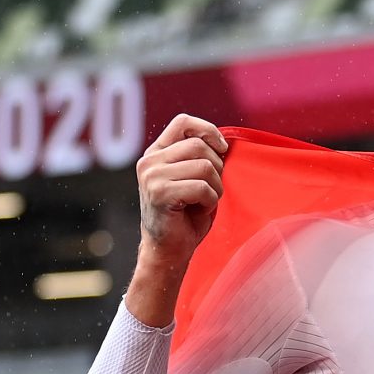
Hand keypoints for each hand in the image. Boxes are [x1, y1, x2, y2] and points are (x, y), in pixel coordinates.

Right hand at [136, 114, 228, 266]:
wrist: (169, 250)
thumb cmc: (187, 216)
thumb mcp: (193, 178)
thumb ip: (200, 157)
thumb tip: (224, 141)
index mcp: (157, 152)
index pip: (183, 122)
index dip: (208, 130)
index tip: (223, 149)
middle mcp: (150, 160)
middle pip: (199, 146)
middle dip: (217, 168)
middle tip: (212, 188)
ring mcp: (151, 176)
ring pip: (204, 166)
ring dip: (215, 187)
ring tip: (205, 200)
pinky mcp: (159, 193)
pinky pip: (202, 187)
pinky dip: (210, 200)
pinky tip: (199, 209)